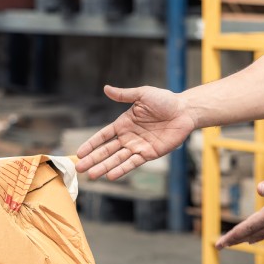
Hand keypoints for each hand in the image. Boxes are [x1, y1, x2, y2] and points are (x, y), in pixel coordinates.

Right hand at [75, 85, 195, 180]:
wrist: (184, 111)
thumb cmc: (164, 100)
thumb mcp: (142, 94)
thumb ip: (124, 95)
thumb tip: (106, 88)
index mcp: (124, 123)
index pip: (103, 136)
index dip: (91, 144)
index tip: (79, 152)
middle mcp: (129, 137)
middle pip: (106, 150)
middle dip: (93, 159)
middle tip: (79, 168)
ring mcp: (138, 146)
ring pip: (117, 159)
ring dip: (104, 167)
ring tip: (92, 175)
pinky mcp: (149, 154)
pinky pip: (133, 163)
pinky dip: (122, 169)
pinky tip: (111, 175)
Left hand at [216, 176, 263, 248]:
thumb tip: (259, 188)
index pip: (250, 225)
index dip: (234, 234)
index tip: (219, 243)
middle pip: (253, 232)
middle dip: (236, 239)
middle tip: (221, 245)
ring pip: (262, 233)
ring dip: (247, 237)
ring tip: (236, 241)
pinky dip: (262, 235)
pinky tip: (259, 236)